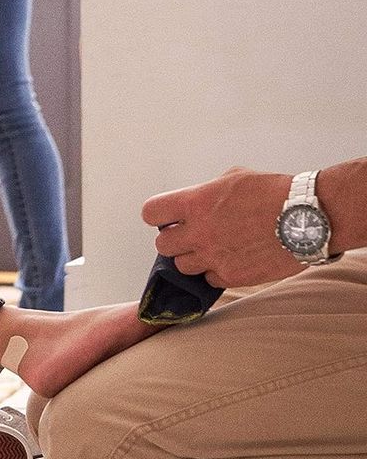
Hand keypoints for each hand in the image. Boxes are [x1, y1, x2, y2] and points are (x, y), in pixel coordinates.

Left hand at [142, 167, 297, 287]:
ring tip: (212, 248)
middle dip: (174, 240)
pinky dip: (215, 273)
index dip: (158, 216)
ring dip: (192, 258)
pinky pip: (209, 280)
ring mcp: (214, 257)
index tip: (167, 217)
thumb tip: (196, 202)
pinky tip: (230, 260)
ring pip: (182, 266)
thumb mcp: (231, 178)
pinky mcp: (232, 276)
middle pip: (163, 245)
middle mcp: (199, 232)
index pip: (151, 213)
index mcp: (195, 203)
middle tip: (190, 235)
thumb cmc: (273, 192)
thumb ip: (205, 193)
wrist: (307, 218)